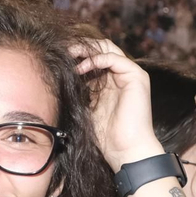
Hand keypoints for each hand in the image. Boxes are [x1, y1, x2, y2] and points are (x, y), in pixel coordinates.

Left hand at [72, 40, 160, 170]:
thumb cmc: (106, 135)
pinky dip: (96, 59)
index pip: (94, 58)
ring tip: (69, 54)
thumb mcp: (86, 108)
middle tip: (62, 49)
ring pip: (108, 49)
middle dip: (81, 47)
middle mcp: (121, 75)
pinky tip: (81, 68)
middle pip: (101, 49)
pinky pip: (115, 59)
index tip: (58, 56)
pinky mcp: (137, 77)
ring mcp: (131, 75)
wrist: (125, 149)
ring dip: (87, 49)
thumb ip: (80, 92)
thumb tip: (59, 79)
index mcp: (110, 82)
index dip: (77, 55)